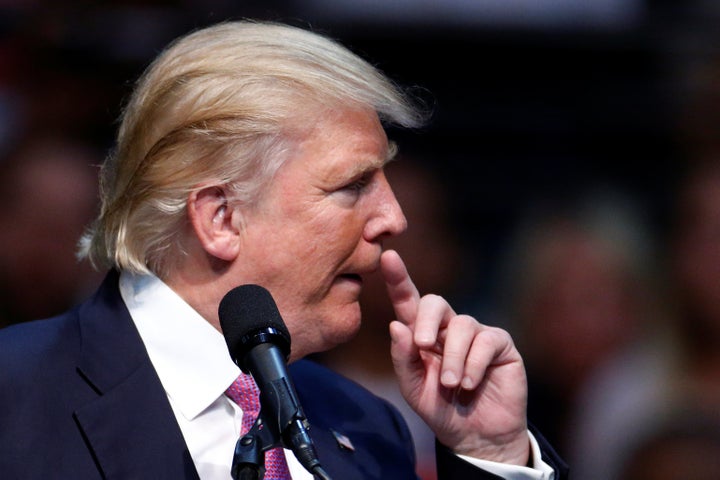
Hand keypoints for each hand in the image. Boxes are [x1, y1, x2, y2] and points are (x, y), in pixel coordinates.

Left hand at [380, 249, 529, 464]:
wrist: (476, 436)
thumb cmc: (441, 409)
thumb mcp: (414, 388)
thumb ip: (403, 358)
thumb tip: (396, 325)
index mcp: (422, 335)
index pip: (408, 301)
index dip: (398, 278)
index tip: (388, 256)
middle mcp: (448, 328)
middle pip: (435, 302)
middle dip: (427, 320)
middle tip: (423, 345)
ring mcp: (475, 334)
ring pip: (462, 325)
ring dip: (453, 357)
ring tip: (452, 385)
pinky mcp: (500, 345)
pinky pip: (485, 341)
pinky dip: (474, 364)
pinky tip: (469, 384)